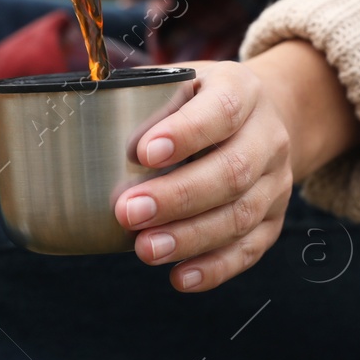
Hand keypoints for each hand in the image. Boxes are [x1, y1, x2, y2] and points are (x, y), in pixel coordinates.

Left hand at [114, 40, 359, 291]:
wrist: (261, 118)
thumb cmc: (200, 102)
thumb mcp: (179, 82)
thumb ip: (143, 99)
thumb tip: (84, 126)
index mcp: (243, 91)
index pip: (223, 109)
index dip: (187, 133)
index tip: (144, 153)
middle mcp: (268, 136)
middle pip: (233, 170)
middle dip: (178, 197)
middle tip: (129, 212)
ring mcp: (275, 181)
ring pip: (241, 215)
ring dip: (190, 237)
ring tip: (145, 249)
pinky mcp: (273, 219)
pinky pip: (249, 249)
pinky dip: (215, 267)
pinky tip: (180, 276)